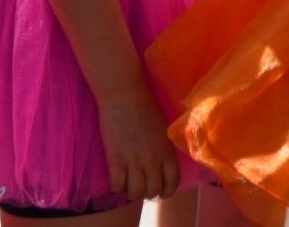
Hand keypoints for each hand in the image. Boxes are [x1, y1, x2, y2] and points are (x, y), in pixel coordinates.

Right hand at [99, 87, 179, 201]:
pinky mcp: (115, 159)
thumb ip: (165, 147)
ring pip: (136, 192)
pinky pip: (117, 185)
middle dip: (149, 193)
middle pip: (153, 190)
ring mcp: (134, 161)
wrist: (125, 96)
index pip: (173, 182)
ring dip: (133, 193)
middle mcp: (153, 159)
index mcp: (167, 151)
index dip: (168, 191)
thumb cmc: (146, 107)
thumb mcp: (164, 129)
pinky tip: (117, 180)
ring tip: (129, 186)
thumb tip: (163, 163)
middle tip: (143, 188)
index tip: (162, 192)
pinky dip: (117, 187)